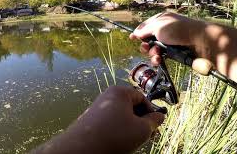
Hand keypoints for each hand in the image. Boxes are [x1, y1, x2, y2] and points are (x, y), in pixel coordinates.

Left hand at [33, 86, 164, 153]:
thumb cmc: (114, 135)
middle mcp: (107, 97)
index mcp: (119, 92)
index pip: (142, 98)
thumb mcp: (141, 129)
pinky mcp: (92, 120)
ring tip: (134, 142)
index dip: (152, 112)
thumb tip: (159, 116)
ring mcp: (98, 108)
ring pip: (122, 116)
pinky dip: (119, 131)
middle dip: (142, 121)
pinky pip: (111, 122)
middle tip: (148, 136)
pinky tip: (121, 143)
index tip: (156, 126)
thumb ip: (154, 121)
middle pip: (131, 107)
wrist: (82, 148)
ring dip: (131, 128)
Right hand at [130, 12, 205, 64]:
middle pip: (147, 40)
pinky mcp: (173, 53)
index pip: (145, 26)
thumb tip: (135, 33)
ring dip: (151, 54)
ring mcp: (168, 42)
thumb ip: (144, 30)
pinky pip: (160, 57)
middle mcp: (163, 31)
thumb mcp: (158, 26)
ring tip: (156, 55)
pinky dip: (158, 59)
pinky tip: (159, 60)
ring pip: (153, 50)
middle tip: (147, 48)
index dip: (138, 32)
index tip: (131, 38)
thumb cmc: (178, 30)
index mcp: (160, 20)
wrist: (199, 41)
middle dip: (145, 46)